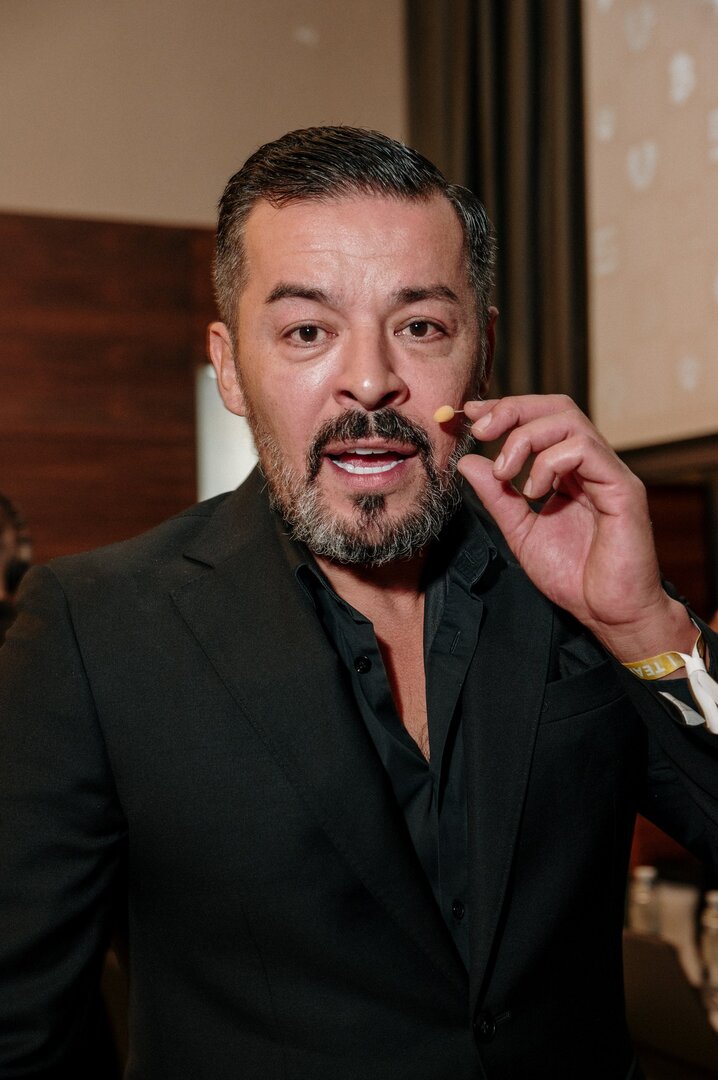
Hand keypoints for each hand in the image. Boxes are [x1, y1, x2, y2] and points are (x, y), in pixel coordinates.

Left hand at [457, 395, 694, 660]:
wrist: (608, 613)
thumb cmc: (574, 577)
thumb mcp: (520, 532)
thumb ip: (497, 497)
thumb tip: (468, 461)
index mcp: (570, 471)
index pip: (539, 419)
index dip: (504, 410)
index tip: (469, 415)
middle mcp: (592, 464)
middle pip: (556, 406)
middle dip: (512, 410)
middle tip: (479, 429)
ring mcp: (609, 472)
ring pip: (569, 421)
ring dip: (524, 438)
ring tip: (505, 473)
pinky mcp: (622, 488)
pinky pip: (585, 450)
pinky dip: (549, 462)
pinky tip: (534, 492)